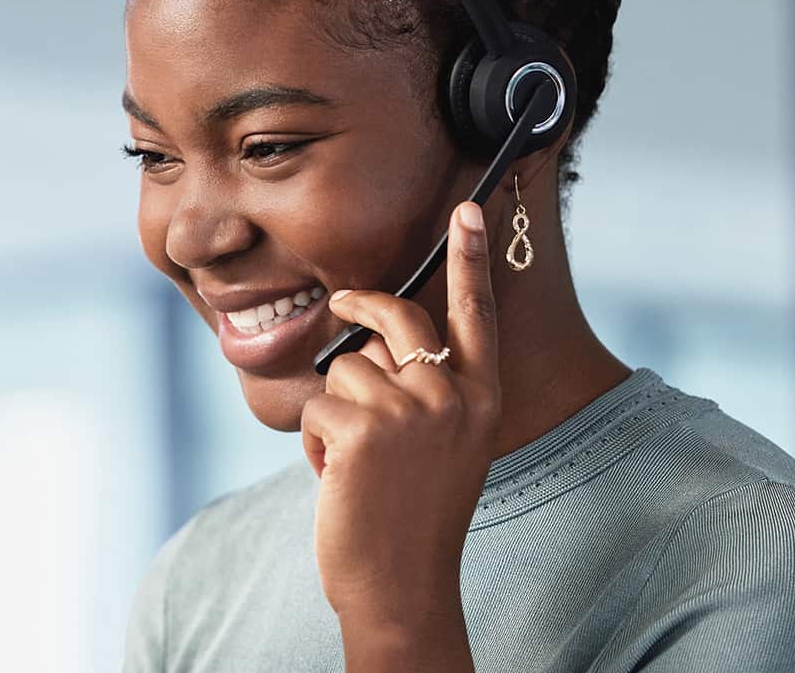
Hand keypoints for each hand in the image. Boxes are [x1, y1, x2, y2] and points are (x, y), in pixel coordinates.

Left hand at [302, 200, 502, 648]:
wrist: (401, 586)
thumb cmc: (413, 518)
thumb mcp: (445, 448)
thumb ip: (427, 392)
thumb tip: (375, 339)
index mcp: (480, 400)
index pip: (475, 315)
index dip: (470, 259)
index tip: (469, 208)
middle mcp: (452, 397)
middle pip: (397, 318)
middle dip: (361, 306)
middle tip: (339, 304)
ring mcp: (410, 411)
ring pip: (346, 369)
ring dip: (335, 412)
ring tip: (353, 463)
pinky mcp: (362, 429)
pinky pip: (318, 405)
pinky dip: (314, 443)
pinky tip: (335, 479)